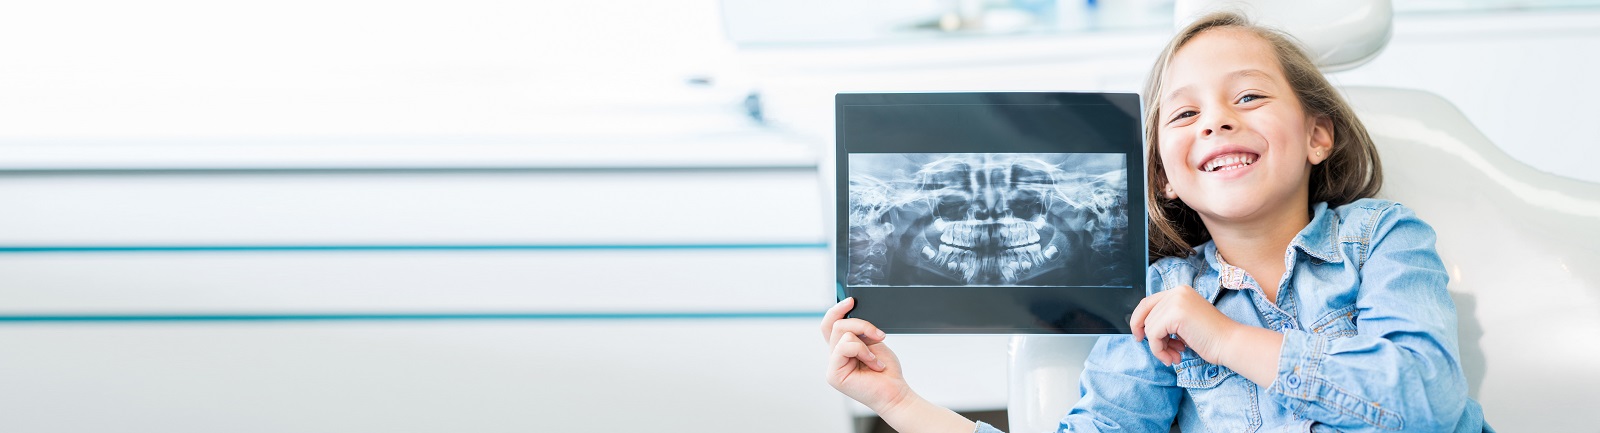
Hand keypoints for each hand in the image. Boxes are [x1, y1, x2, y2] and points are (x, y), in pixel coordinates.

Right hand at [820, 297, 911, 413]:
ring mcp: (832, 366)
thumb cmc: (886, 371)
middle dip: (860, 324)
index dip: (837, 309)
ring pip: (842, 333)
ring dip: (865, 341)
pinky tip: (873, 363)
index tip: (852, 300)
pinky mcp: (834, 374)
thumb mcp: (873, 342)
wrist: (895, 392)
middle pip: (836, 324)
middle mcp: (834, 356)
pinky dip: (863, 351)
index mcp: (841, 348)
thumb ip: (859, 330)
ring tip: (876, 357)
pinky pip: (845, 347)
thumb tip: (850, 312)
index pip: (830, 324)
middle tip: (878, 335)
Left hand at [1129, 285, 1241, 365]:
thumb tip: (1142, 328)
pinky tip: (1175, 357)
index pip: (1147, 303)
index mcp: (1180, 291)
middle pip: (1145, 314)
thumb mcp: (1184, 322)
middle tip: (1161, 353)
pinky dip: (1159, 350)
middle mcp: (1176, 292)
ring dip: (1158, 347)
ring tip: (1174, 356)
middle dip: (1150, 337)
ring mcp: (1176, 301)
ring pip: (1149, 327)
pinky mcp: (1175, 313)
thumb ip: (1166, 319)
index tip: (1140, 337)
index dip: (1139, 320)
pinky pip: (1153, 335)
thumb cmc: (1210, 337)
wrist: (1230, 343)